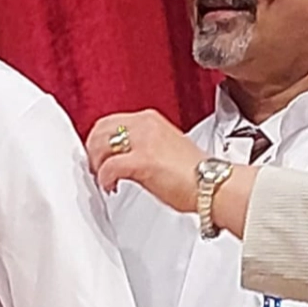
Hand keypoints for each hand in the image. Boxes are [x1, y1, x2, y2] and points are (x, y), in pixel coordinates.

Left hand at [86, 110, 257, 236]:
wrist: (214, 185)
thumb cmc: (197, 174)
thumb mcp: (166, 147)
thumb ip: (144, 145)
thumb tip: (125, 156)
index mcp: (150, 120)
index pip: (110, 121)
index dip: (99, 140)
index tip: (99, 155)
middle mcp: (145, 125)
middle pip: (100, 130)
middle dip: (93, 151)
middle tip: (96, 168)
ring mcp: (143, 141)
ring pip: (101, 146)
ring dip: (97, 165)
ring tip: (104, 179)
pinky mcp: (141, 161)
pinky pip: (109, 167)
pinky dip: (104, 179)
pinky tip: (111, 186)